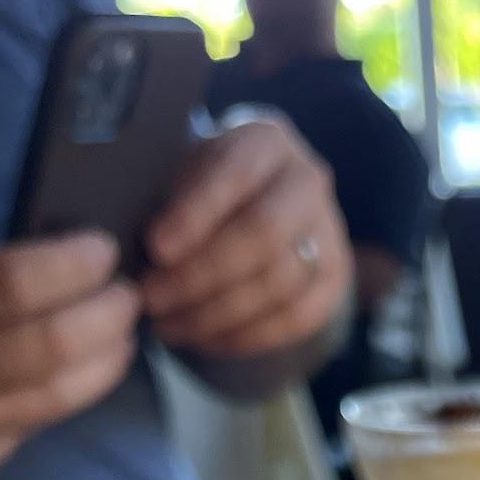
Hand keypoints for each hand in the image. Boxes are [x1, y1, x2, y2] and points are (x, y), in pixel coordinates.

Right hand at [0, 233, 137, 479]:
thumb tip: (43, 271)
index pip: (15, 283)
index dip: (74, 265)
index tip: (102, 250)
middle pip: (52, 344)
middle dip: (107, 315)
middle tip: (128, 294)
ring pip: (55, 396)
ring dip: (104, 362)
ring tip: (123, 335)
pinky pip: (26, 428)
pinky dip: (62, 397)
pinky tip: (77, 377)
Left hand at [140, 113, 351, 357]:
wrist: (261, 201)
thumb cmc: (208, 186)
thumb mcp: (184, 170)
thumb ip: (170, 198)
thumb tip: (145, 252)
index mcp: (267, 139)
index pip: (237, 174)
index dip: (197, 213)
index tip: (156, 247)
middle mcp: (307, 180)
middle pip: (264, 235)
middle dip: (201, 274)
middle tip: (153, 299)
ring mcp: (329, 231)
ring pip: (278, 283)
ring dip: (217, 314)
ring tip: (169, 326)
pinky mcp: (333, 279)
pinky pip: (295, 318)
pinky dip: (246, 336)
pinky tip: (205, 340)